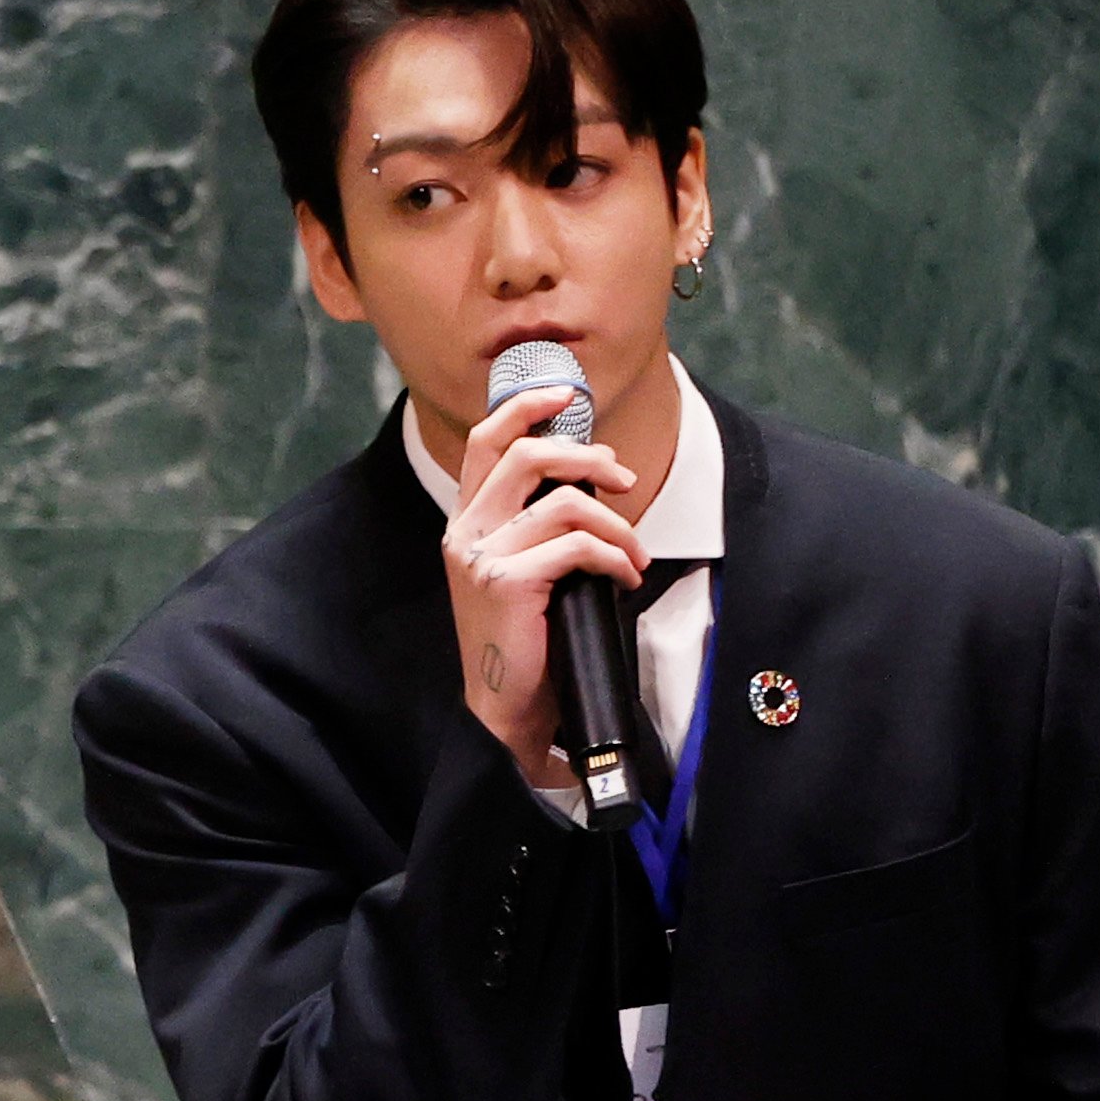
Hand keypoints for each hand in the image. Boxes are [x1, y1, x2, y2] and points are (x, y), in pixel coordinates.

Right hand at [445, 379, 645, 787]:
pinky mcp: (506, 581)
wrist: (503, 706)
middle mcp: (465, 531)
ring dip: (616, 523)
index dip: (523, 406)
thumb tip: (596, 475)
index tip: (565, 394)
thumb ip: (539, 523)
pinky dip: (615, 556)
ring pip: (564, 501)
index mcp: (466, 522)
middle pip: (527, 454)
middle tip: (624, 478)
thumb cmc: (523, 639)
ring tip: (634, 552)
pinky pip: (578, 546)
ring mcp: (481, 555)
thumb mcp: (520, 569)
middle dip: (588, 456)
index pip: (484, 441)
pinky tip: (625, 578)